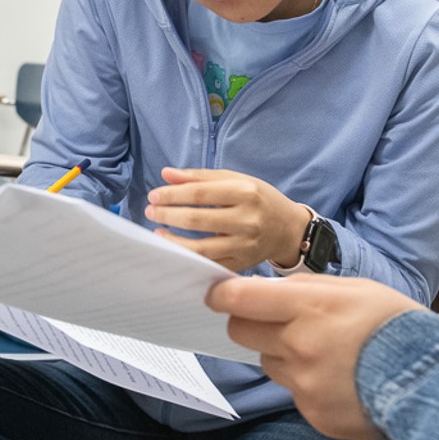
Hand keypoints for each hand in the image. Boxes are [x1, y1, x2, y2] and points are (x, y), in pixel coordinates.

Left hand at [145, 167, 310, 271]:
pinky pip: (209, 265)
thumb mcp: (235, 179)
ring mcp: (245, 246)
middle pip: (198, 220)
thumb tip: (166, 174)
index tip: (154, 195)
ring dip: (173, 241)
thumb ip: (199, 176)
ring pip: (201, 248)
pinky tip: (174, 250)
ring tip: (156, 233)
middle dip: (168, 215)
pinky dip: (188, 258)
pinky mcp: (242, 265)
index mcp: (246, 192)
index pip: (200, 194)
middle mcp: (248, 220)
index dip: (172, 195)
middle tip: (150, 211)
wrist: (288, 229)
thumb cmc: (258, 199)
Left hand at [207, 274, 423, 439]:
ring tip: (324, 351)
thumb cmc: (395, 325)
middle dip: (249, 322)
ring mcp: (305, 384)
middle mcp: (300, 346)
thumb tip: (266, 290)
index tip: (216, 293)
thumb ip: (305, 289)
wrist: (434, 378)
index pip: (242, 300)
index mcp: (310, 308)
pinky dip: (306, 382)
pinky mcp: (312, 413)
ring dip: (283, 353)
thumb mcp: (354, 289)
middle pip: (241, 331)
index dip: (222, 295)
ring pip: (268, 362)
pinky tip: (338, 376)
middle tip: (272, 319)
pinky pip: (292, 391)